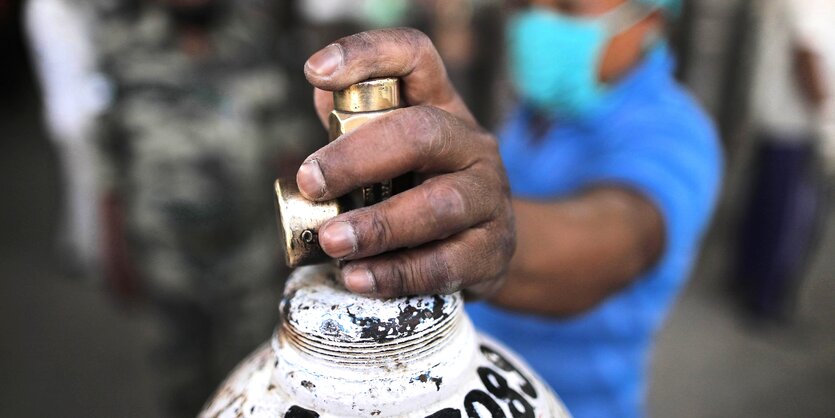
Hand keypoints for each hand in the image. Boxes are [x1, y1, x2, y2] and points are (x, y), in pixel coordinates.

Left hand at [297, 28, 514, 297]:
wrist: (486, 247)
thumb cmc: (421, 191)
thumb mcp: (393, 153)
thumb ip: (355, 126)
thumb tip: (321, 91)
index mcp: (441, 107)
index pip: (415, 57)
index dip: (367, 54)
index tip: (315, 70)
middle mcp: (471, 143)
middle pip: (423, 132)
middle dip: (359, 158)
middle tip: (312, 183)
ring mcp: (489, 196)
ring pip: (440, 204)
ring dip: (380, 225)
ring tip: (333, 243)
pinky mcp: (493, 249)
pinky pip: (447, 263)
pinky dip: (398, 274)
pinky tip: (359, 278)